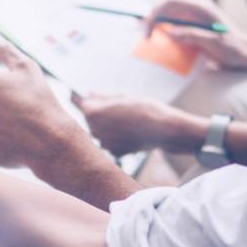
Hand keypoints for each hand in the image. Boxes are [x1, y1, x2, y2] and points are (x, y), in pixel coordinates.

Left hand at [73, 92, 205, 155]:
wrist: (164, 129)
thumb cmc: (145, 109)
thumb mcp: (123, 97)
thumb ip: (102, 97)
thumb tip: (89, 94)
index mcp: (94, 113)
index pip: (83, 105)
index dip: (87, 100)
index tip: (89, 97)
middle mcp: (95, 130)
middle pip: (91, 120)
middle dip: (99, 114)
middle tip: (117, 109)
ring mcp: (104, 143)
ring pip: (100, 132)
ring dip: (107, 126)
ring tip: (126, 120)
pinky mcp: (115, 152)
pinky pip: (111, 142)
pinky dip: (117, 137)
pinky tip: (130, 131)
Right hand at [144, 0, 246, 69]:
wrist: (245, 54)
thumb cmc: (232, 49)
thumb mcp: (212, 43)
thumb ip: (192, 35)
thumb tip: (169, 31)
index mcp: (200, 8)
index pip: (169, 1)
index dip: (154, 13)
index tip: (149, 34)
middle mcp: (195, 9)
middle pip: (165, 5)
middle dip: (151, 18)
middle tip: (144, 37)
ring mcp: (193, 17)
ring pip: (167, 14)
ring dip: (155, 24)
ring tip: (147, 38)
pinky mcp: (193, 26)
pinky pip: (173, 23)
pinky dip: (162, 30)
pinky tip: (158, 41)